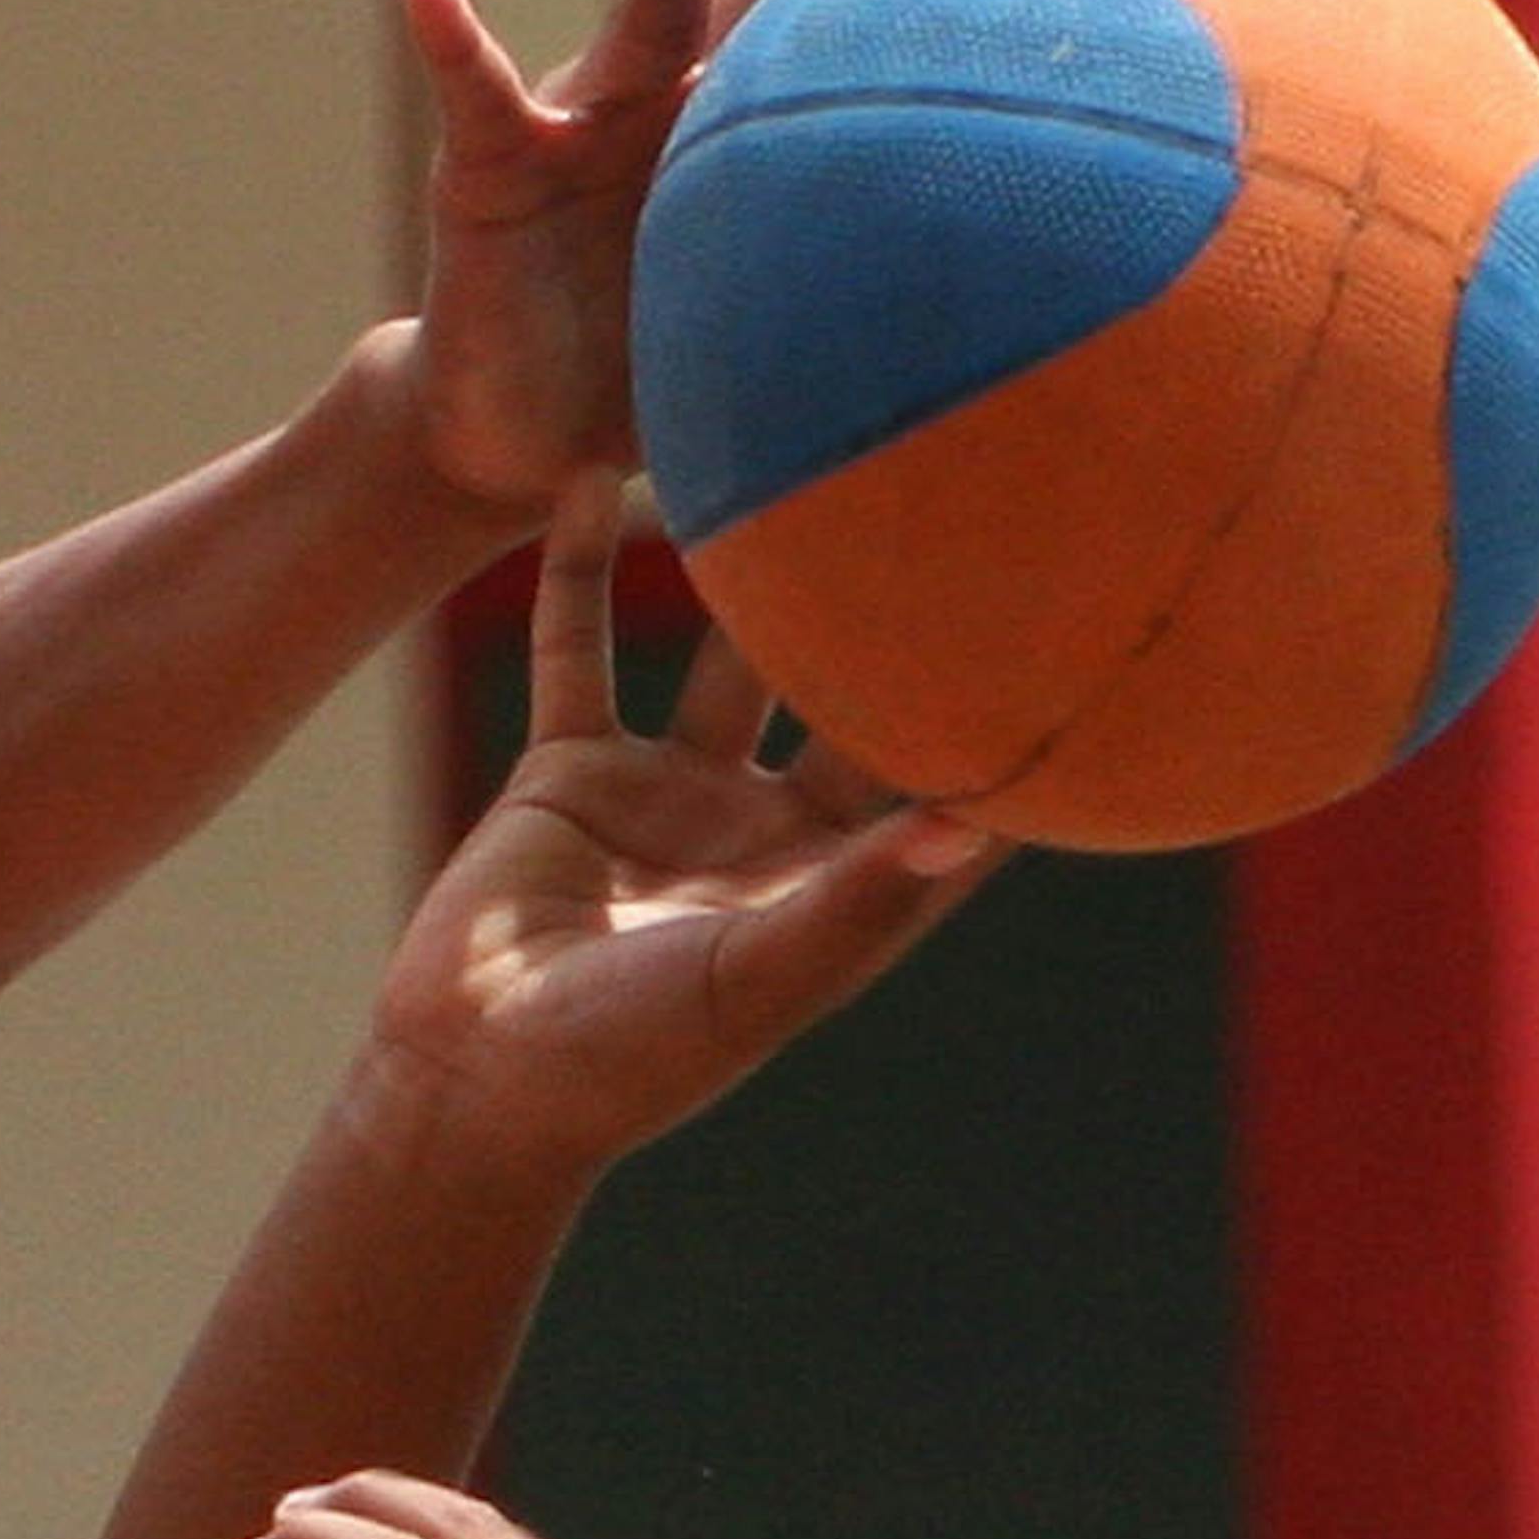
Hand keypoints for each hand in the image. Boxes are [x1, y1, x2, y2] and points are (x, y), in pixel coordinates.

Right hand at [359, 482, 1000, 1174]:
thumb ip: (859, 899)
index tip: (1065, 608)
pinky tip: (597, 475)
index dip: (998, 708)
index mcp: (835, 883)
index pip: (941, 777)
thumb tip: (976, 826)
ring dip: (747, 568)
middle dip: (891, 613)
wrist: (473, 1082)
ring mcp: (668, 791)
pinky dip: (580, 566)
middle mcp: (766, 827)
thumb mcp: (761, 977)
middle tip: (950, 492)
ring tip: (787, 455)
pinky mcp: (570, 770)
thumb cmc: (634, 1056)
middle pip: (847, 693)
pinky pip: (579, 646)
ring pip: (722, 654)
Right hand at [400, 0, 975, 514]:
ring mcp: (582, 120)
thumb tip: (1003, 348)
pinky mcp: (492, 172)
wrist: (516, 436)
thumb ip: (849, 315)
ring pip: (649, 15)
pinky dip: (450, 34)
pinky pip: (473, 94)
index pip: (843, 9)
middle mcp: (672, 94)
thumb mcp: (759, 332)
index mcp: (744, 124)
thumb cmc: (646, 371)